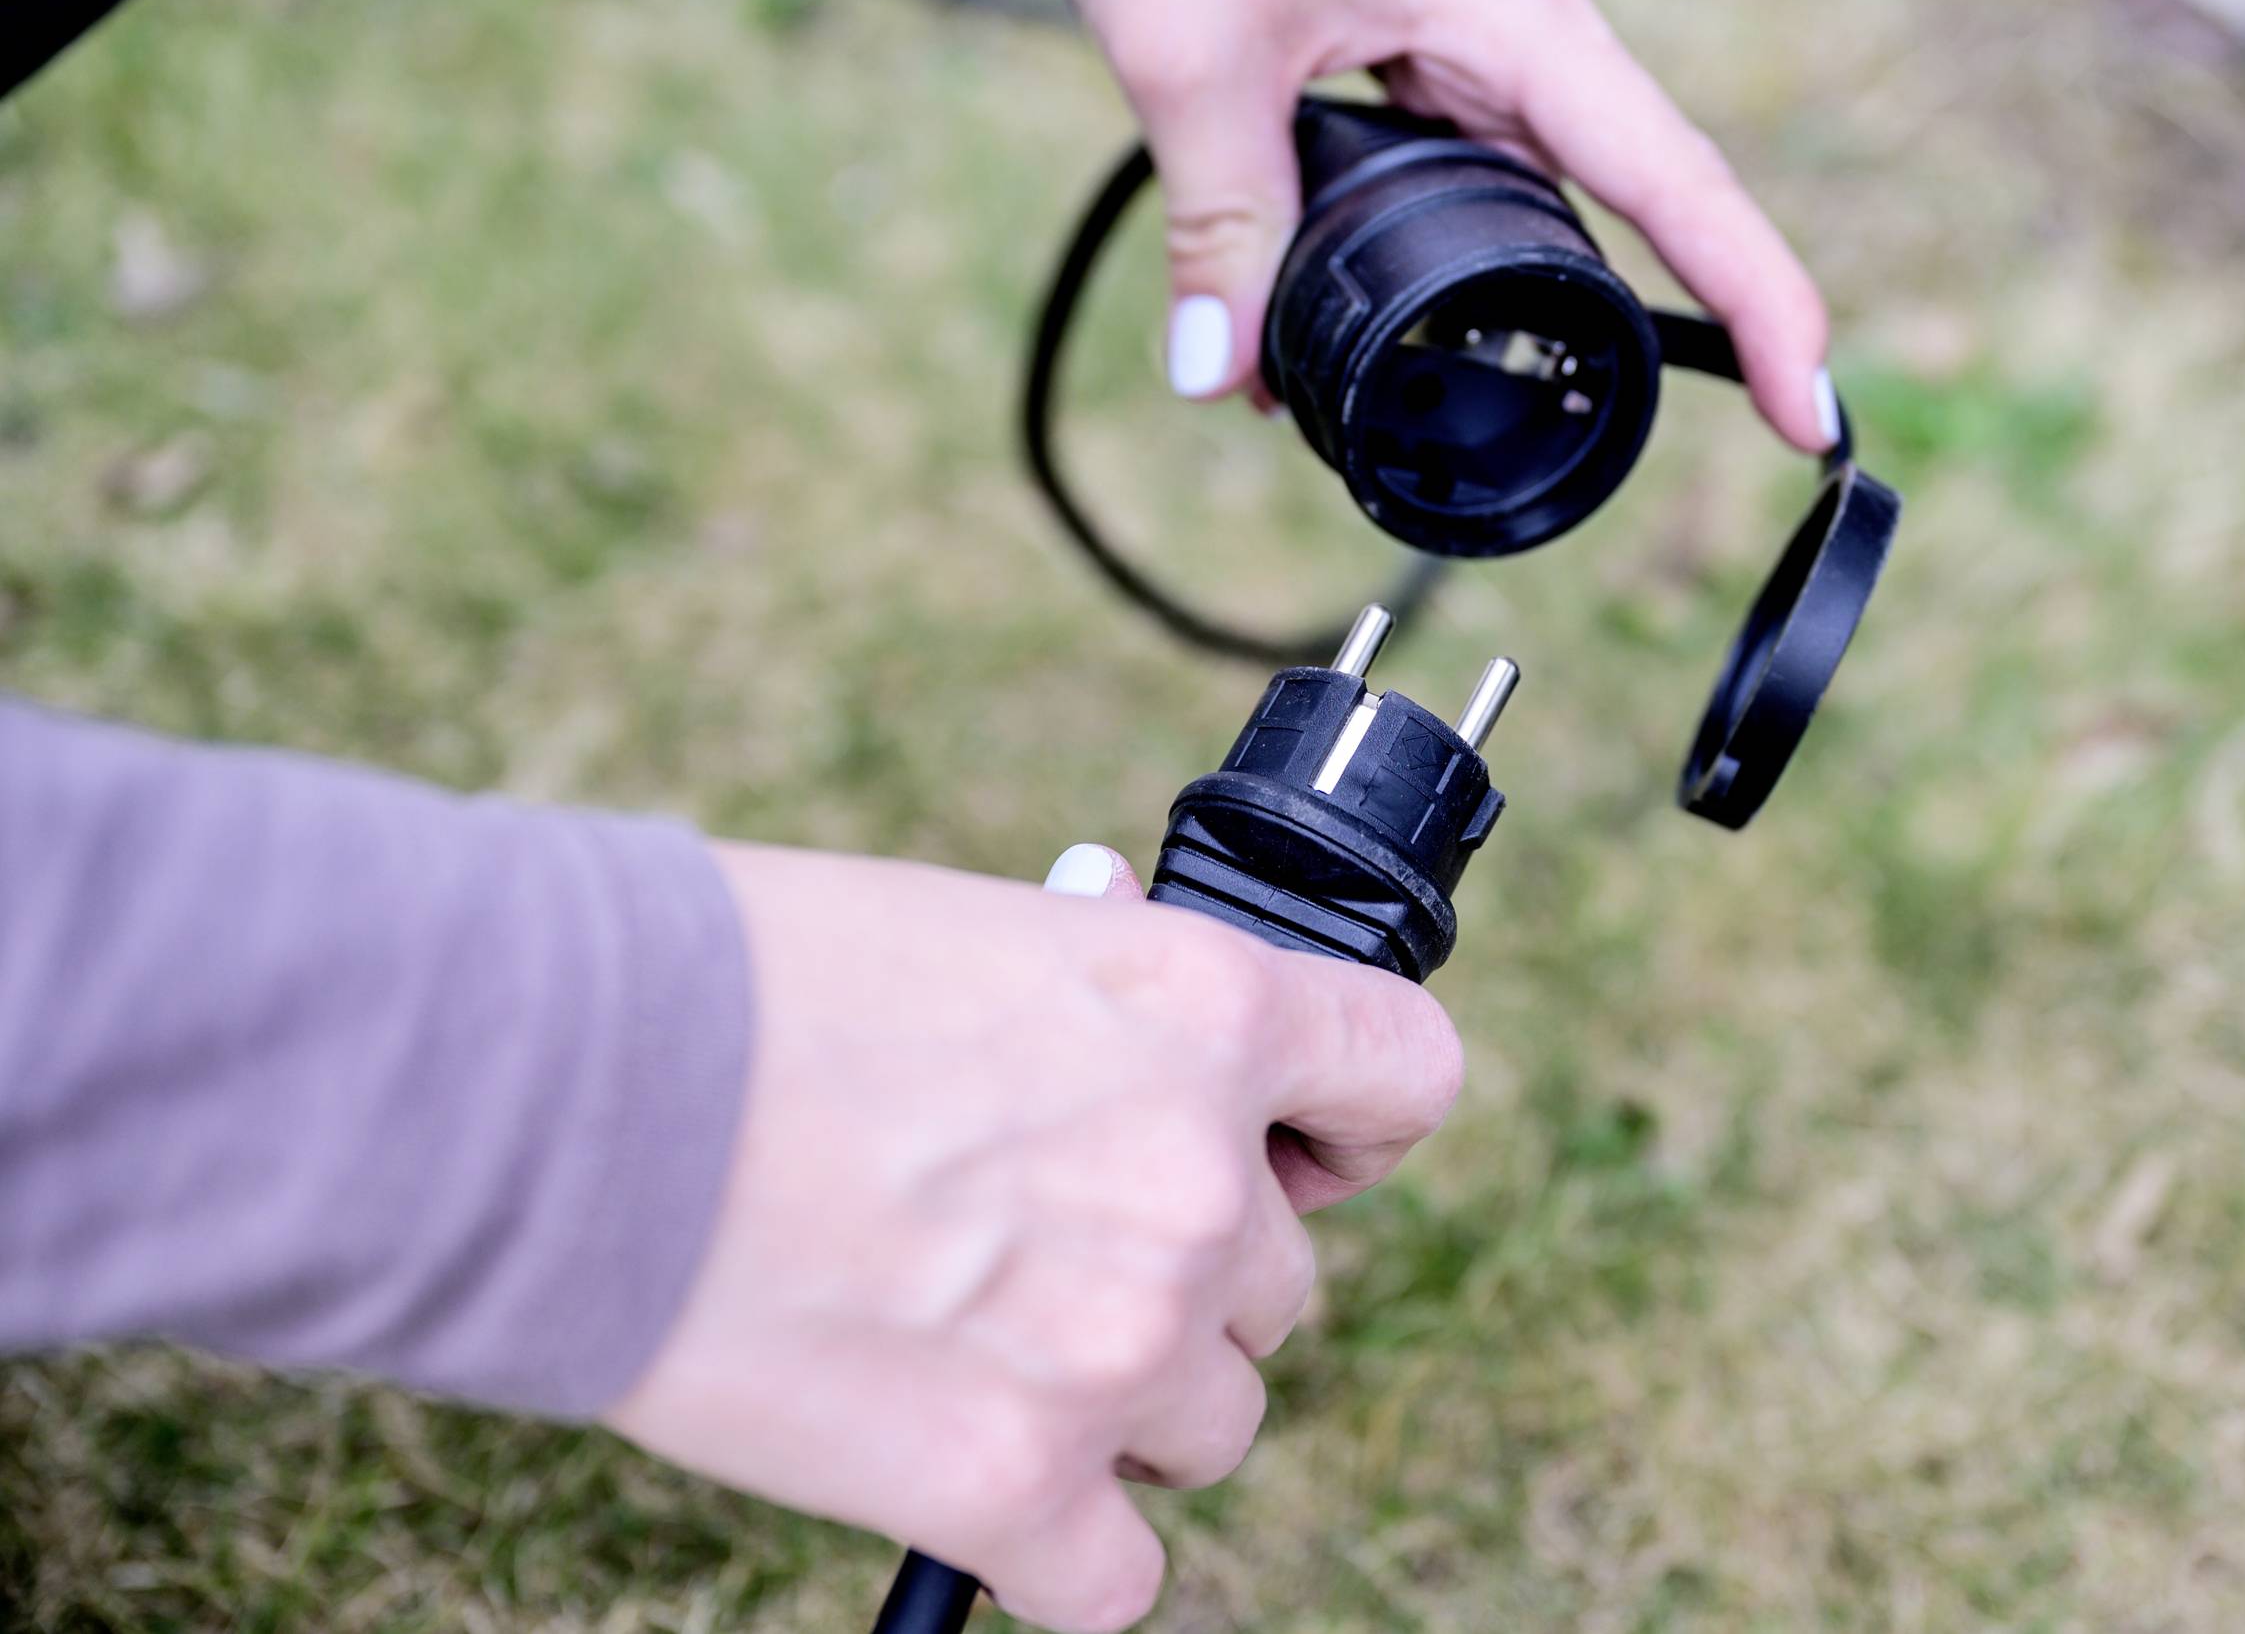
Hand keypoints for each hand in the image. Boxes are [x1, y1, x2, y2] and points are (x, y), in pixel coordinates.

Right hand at [605, 840, 1463, 1632]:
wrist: (569, 1088)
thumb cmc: (746, 982)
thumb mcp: (986, 939)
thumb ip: (1110, 1022)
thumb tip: (1151, 1067)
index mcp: (1209, 1008)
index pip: (1410, 1079)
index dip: (1348, 1129)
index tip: (1293, 1151)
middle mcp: (1199, 1180)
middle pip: (1281, 1285)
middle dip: (1182, 1276)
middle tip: (1035, 1248)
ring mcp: (1121, 1342)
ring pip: (1211, 1426)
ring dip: (1120, 1407)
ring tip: (973, 1345)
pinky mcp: (1015, 1487)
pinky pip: (1116, 1576)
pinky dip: (1053, 1548)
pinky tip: (969, 1482)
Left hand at [1027, 0, 1838, 452]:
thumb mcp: (1185, 66)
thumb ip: (1225, 233)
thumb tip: (1226, 382)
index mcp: (1509, 1)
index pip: (1675, 180)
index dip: (1758, 301)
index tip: (1812, 414)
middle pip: (1629, 186)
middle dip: (1627, 311)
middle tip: (1640, 435)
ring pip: (1542, 164)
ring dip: (1505, 262)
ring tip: (1461, 365)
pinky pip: (1483, 126)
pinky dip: (1449, 205)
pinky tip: (1388, 264)